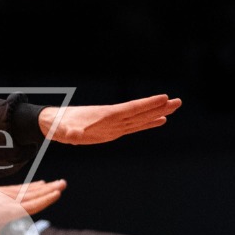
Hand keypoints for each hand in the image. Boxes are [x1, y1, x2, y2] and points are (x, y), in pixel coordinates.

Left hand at [0, 179, 65, 234]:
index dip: (46, 200)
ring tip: (57, 182)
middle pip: (35, 194)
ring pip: (30, 189)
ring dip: (45, 186)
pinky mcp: (4, 190)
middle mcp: (12, 200)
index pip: (32, 205)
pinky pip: (22, 187)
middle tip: (64, 183)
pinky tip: (40, 183)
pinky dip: (33, 185)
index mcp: (10, 211)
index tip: (58, 194)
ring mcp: (8, 194)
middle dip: (50, 189)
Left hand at [41, 95, 180, 144]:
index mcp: (106, 116)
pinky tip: (160, 121)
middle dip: (159, 107)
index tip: (164, 98)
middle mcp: (114, 118)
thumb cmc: (59, 126)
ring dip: (157, 114)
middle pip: (141, 112)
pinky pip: (134, 127)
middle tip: (178, 102)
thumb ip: (71, 134)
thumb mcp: (64, 132)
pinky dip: (147, 124)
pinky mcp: (113, 130)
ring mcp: (115, 124)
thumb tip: (73, 136)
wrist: (55, 124)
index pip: (131, 109)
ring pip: (140, 118)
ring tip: (174, 108)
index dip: (147, 104)